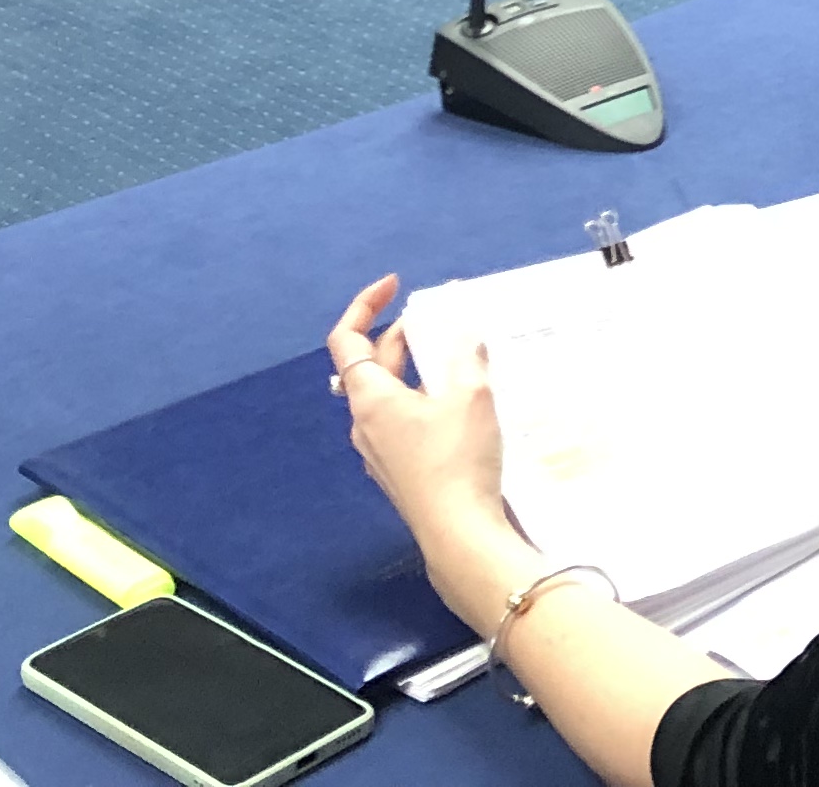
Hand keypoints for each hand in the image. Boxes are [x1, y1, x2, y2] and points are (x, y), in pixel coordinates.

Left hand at [329, 277, 526, 631]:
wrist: (458, 533)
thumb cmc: (457, 460)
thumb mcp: (471, 397)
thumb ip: (468, 358)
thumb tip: (468, 336)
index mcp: (371, 398)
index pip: (347, 339)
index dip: (365, 305)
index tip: (394, 285)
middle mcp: (364, 424)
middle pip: (373, 365)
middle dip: (404, 335)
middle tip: (442, 320)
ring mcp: (378, 452)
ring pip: (389, 395)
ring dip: (417, 369)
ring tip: (457, 358)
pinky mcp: (398, 472)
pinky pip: (402, 421)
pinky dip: (423, 399)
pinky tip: (460, 404)